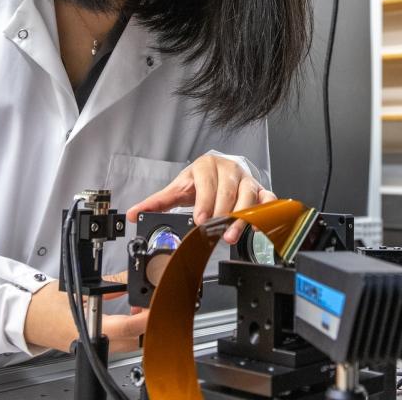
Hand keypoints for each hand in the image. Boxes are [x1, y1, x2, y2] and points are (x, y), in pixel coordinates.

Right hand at [23, 273, 147, 353]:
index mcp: (86, 328)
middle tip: (154, 301)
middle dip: (149, 321)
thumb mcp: (76, 286)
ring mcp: (92, 348)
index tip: (157, 306)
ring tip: (140, 306)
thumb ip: (107, 283)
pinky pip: (120, 343)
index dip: (145, 318)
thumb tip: (130, 278)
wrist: (24, 319)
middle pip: (134, 340)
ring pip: (129, 344)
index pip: (125, 328)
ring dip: (140, 327)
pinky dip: (130, 331)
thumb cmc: (42, 304)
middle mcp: (91, 343)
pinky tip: (130, 315)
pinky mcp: (93, 348)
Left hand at [127, 153, 276, 243]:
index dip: (204, 202)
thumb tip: (133, 213)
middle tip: (216, 232)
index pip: (207, 183)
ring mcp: (247, 179)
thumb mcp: (178, 188)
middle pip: (229, 190)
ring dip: (242, 217)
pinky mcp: (260, 190)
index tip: (200, 220)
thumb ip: (157, 202)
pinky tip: (258, 226)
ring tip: (232, 235)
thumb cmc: (199, 180)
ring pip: (249, 196)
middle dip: (223, 213)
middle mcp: (229, 170)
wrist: (219, 171)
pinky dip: (265, 212)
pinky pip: (267, 199)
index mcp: (207, 166)